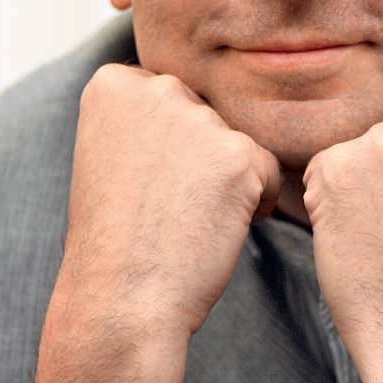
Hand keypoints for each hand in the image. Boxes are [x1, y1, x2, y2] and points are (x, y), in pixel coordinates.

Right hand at [29, 64, 281, 382]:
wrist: (120, 300)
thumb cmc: (117, 237)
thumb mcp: (113, 154)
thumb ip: (152, 116)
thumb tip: (207, 105)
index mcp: (115, 81)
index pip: (174, 99)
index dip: (165, 150)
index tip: (137, 184)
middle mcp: (158, 87)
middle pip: (210, 116)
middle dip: (200, 160)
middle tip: (163, 205)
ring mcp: (201, 120)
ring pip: (240, 145)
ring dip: (228, 184)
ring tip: (183, 219)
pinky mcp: (241, 156)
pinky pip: (269, 174)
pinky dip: (253, 206)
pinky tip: (211, 229)